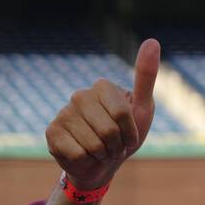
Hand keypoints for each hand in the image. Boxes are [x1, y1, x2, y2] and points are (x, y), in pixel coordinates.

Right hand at [46, 38, 160, 191]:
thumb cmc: (124, 136)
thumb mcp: (142, 109)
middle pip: (108, 130)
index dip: (130, 133)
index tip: (128, 136)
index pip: (122, 114)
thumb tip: (152, 40)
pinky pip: (77, 154)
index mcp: (102, 87)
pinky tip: (83, 155)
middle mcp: (80, 95)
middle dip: (116, 147)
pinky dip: (86, 161)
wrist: (101, 164)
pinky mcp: (52, 132)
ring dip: (101, 155)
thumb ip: (146, 77)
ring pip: (92, 144)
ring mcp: (64, 112)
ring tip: (99, 151)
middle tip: (112, 146)